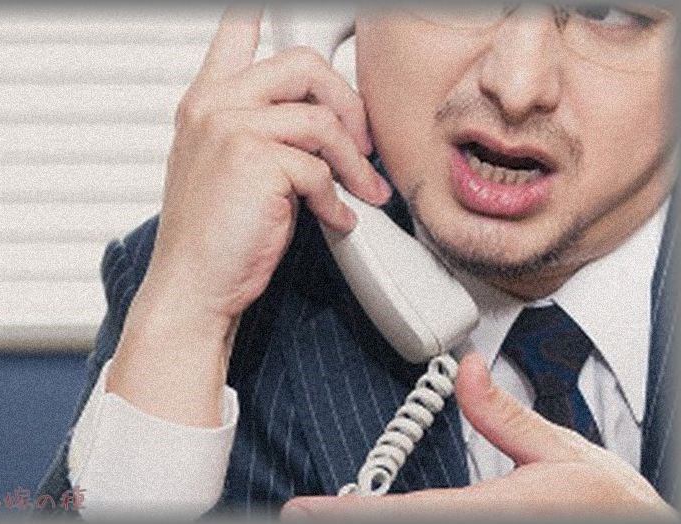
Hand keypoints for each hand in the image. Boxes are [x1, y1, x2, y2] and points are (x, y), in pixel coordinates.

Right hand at [107, 8, 389, 426]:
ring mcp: (230, 128)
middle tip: (360, 142)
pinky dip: (338, 198)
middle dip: (346, 102)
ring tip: (363, 190)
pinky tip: (337, 219)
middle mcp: (214, 105)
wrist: (192, 285)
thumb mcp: (228, 169)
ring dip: (354, 162)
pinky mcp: (255, 161)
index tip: (273, 4)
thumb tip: (322, 120)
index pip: (234, 33)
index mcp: (207, 101)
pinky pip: (320, 168)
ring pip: (321, 121)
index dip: (257, 13)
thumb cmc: (214, 235)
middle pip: (302, 64)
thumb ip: (263, 131)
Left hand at [281, 353, 675, 519]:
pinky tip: (382, 518)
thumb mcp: (560, 451)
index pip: (404, 513)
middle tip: (302, 516)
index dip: (346, 514)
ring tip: (332, 515)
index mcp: (491, 511)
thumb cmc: (609, 505)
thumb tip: (466, 370)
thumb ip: (505, 415)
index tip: (303, 510)